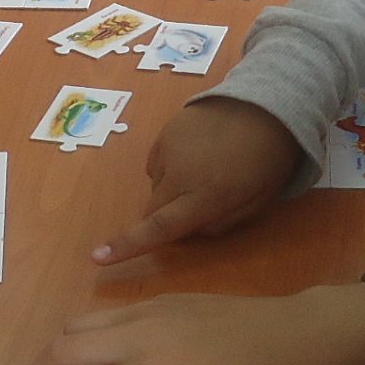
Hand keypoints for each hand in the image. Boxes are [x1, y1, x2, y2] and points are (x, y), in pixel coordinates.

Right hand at [99, 97, 302, 261]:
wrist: (265, 106)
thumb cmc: (267, 161)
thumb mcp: (256, 202)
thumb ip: (220, 223)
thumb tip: (188, 230)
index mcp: (205, 195)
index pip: (159, 227)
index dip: (128, 245)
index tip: (98, 258)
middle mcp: (179, 174)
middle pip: (151, 210)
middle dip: (165, 218)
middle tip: (200, 205)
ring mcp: (169, 149)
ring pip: (156, 187)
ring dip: (171, 191)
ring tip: (205, 172)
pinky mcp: (165, 132)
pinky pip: (156, 164)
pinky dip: (170, 169)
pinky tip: (196, 155)